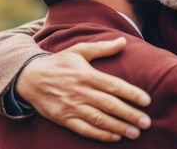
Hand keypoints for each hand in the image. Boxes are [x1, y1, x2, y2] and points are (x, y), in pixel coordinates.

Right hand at [15, 37, 151, 141]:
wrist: (30, 78)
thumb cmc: (59, 63)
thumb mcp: (79, 50)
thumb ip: (102, 48)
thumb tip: (123, 41)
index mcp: (86, 74)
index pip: (113, 85)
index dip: (131, 93)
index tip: (147, 100)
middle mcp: (80, 91)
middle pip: (109, 105)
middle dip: (129, 114)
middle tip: (146, 122)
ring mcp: (71, 107)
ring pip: (99, 119)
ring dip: (119, 127)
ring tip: (135, 133)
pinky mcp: (64, 119)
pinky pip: (84, 129)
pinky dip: (100, 134)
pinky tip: (115, 136)